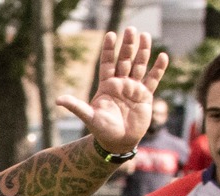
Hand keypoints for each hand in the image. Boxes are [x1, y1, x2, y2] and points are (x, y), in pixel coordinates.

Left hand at [58, 27, 166, 154]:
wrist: (118, 142)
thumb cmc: (101, 130)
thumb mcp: (89, 116)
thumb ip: (76, 106)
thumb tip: (58, 100)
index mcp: (106, 86)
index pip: (107, 63)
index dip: (108, 50)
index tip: (111, 34)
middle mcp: (120, 84)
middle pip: (125, 60)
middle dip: (127, 45)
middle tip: (131, 29)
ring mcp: (134, 88)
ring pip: (139, 65)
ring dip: (143, 51)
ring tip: (146, 36)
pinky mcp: (145, 95)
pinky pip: (153, 79)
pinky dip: (158, 68)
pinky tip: (162, 56)